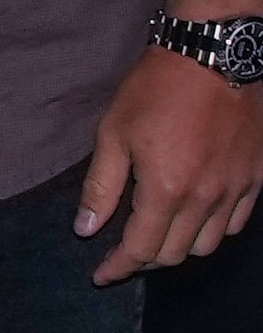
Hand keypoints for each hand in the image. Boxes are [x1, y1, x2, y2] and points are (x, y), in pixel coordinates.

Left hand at [81, 46, 262, 283]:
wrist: (213, 57)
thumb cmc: (156, 89)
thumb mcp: (113, 132)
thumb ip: (101, 187)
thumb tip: (86, 228)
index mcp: (166, 189)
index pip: (141, 249)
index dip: (118, 267)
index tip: (101, 276)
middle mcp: (205, 199)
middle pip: (175, 254)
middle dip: (145, 260)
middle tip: (123, 251)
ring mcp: (235, 192)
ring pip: (207, 245)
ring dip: (179, 248)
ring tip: (157, 234)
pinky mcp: (254, 181)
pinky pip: (234, 225)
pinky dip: (211, 231)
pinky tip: (193, 218)